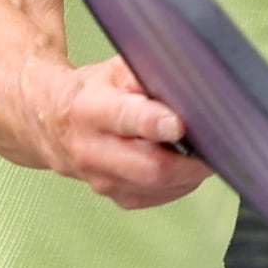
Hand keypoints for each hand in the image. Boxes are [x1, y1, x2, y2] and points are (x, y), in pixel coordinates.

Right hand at [23, 56, 216, 211]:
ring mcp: (102, 180)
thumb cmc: (92, 93)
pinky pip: (159, 197)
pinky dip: (180, 183)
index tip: (179, 124)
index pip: (125, 119)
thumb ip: (147, 72)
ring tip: (200, 151)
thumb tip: (186, 80)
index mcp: (91, 110)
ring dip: (189, 172)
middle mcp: (92, 150)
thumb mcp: (114, 70)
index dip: (155, 123)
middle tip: (214, 146)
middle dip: (190, 160)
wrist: (52, 123)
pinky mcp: (116, 197)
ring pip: (160, 187)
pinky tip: (183, 165)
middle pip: (151, 167)